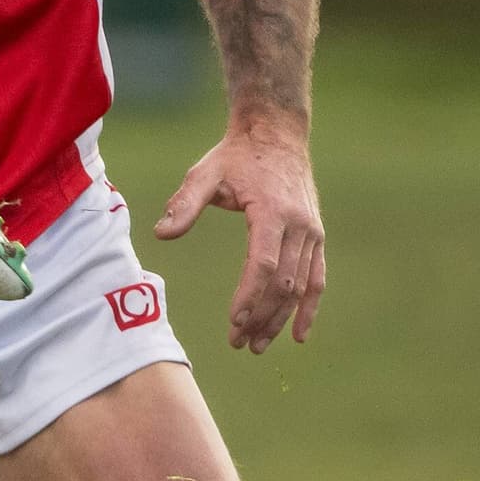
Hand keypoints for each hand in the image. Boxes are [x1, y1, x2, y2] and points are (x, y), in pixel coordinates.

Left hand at [155, 119, 326, 350]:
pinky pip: (317, 277)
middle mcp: (299, 226)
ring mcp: (311, 233)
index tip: (234, 322)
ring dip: (281, 318)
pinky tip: (298, 334)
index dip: (250, 297)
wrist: (276, 135)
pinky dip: (310, 306)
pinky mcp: (315, 236)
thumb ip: (184, 203)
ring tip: (258, 346)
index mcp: (273, 213)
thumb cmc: (235, 156)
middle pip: (284, 283)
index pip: (263, 265)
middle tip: (239, 344)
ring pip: (301, 286)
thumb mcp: (204, 173)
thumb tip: (162, 234)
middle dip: (262, 317)